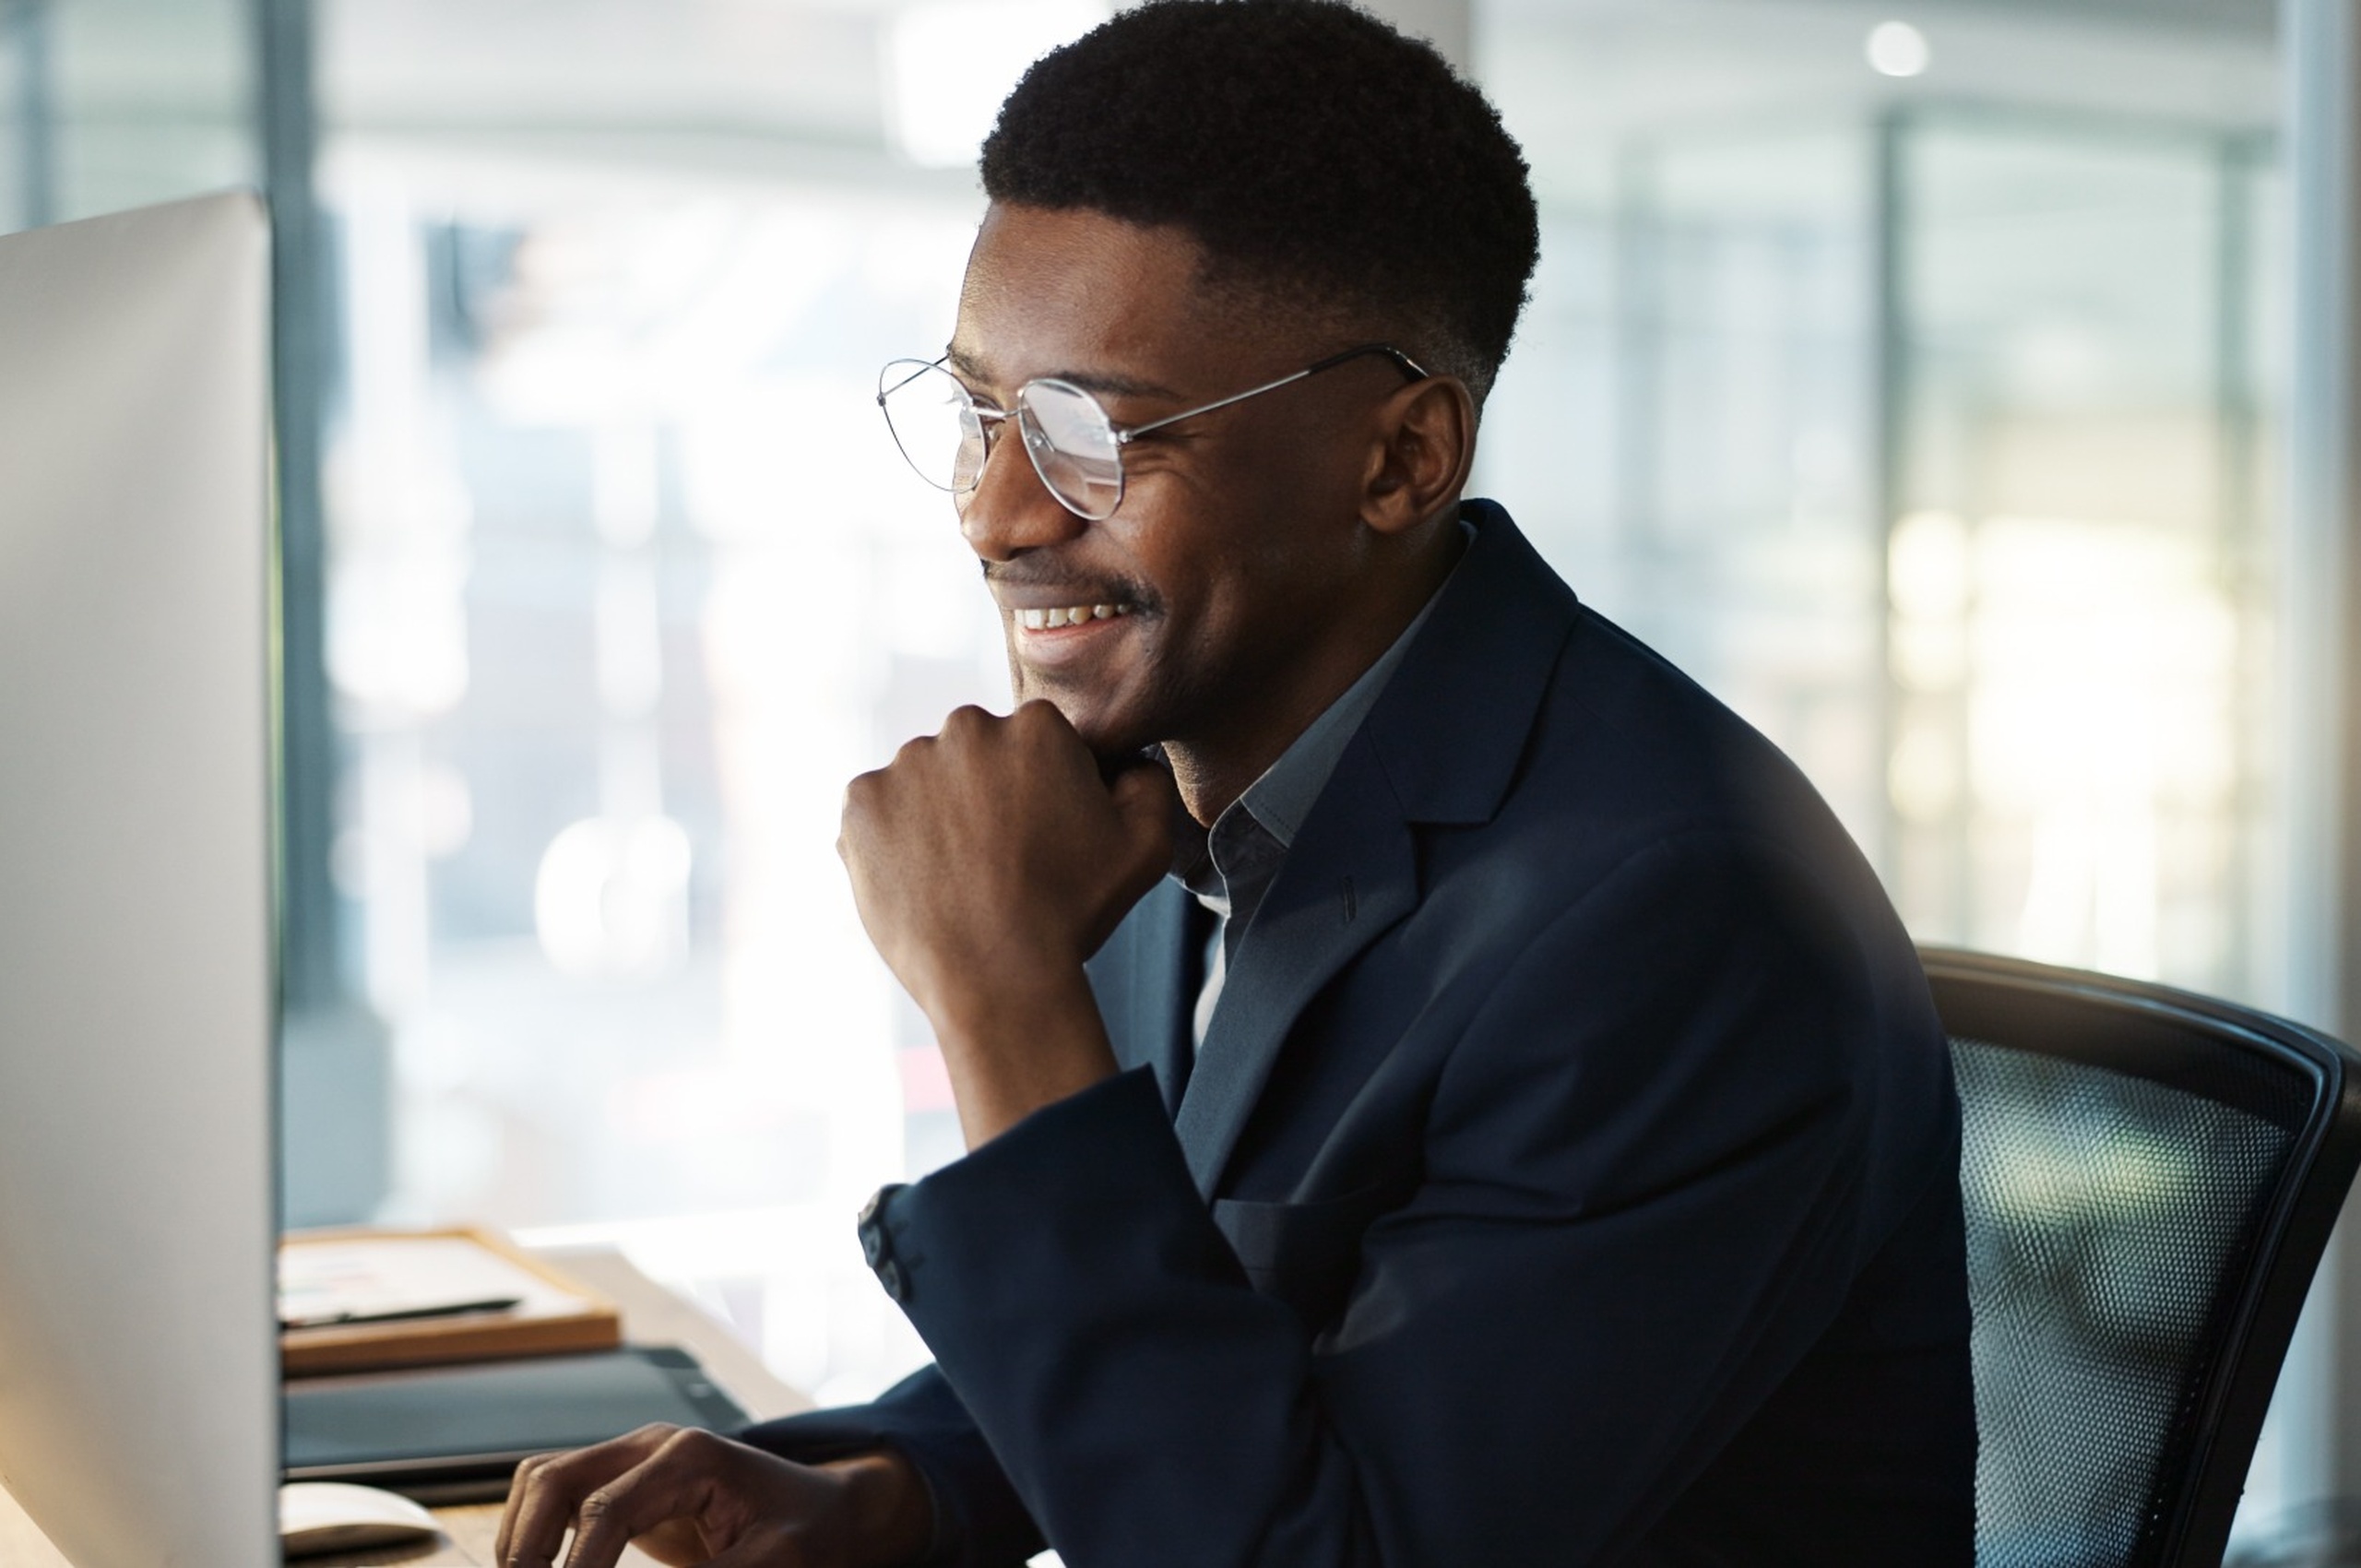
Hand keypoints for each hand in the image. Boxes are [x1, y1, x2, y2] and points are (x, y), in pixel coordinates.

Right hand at [493, 1424, 928, 1567]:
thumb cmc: (815, 1533)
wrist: (835, 1512)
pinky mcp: (631, 1484)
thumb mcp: (773, 1564)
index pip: (604, 1510)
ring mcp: (637, 1459)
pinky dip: (538, 1530)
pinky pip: (562, 1494)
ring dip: (524, 1534)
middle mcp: (653, 1446)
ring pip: (546, 1479)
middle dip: (527, 1544)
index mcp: (689, 1457)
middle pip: (555, 1478)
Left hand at [840, 700, 1178, 1145]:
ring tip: (958, 877)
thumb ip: (1146, 781)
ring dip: (937, 815)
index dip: (1041, 793)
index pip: (1034, 745)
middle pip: (976, 754)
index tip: (1039, 839)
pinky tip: (922, 880)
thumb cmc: (1074, 913)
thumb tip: (1127, 761)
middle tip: (999, 860)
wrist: (998, 977)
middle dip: (984, 794)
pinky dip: (892, 839)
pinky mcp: (860, 802)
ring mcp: (906, 763)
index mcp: (1037, 726)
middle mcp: (967, 727)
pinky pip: (877, 810)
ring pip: (925, 781)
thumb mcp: (1145, 846)